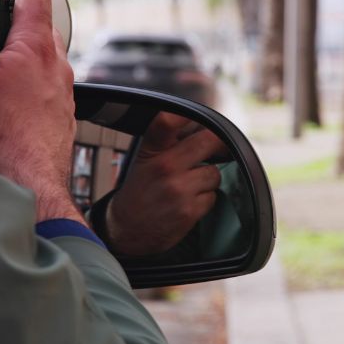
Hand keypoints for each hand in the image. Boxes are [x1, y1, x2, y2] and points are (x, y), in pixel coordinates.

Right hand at [0, 0, 80, 222]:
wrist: (26, 189)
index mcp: (38, 47)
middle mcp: (58, 67)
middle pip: (40, 23)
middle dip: (12, 14)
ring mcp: (62, 94)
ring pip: (43, 58)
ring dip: (19, 50)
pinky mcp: (59, 120)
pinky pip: (45, 88)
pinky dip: (25, 81)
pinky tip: (3, 102)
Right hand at [105, 113, 227, 256]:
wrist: (126, 229)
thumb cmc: (141, 190)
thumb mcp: (145, 159)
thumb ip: (170, 142)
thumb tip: (204, 128)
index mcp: (152, 151)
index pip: (166, 123)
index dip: (183, 114)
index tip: (194, 114)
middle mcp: (165, 167)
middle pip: (208, 141)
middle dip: (217, 145)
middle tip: (216, 149)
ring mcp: (178, 190)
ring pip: (214, 173)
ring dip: (207, 179)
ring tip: (190, 186)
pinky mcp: (189, 211)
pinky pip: (212, 196)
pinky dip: (205, 199)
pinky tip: (189, 202)